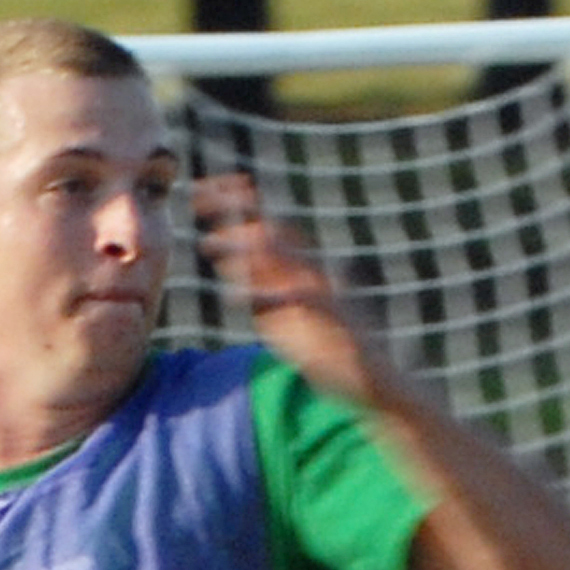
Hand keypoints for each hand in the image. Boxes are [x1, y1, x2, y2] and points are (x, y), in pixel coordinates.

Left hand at [192, 171, 396, 411]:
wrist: (373, 381)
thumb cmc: (327, 350)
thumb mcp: (282, 317)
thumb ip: (259, 289)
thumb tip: (230, 264)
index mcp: (300, 269)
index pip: (265, 224)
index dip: (236, 201)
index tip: (202, 189)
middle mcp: (310, 272)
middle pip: (269, 227)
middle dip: (233, 208)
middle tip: (196, 197)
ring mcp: (320, 291)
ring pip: (280, 255)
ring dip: (241, 245)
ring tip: (206, 243)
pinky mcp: (328, 317)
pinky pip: (293, 297)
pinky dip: (262, 294)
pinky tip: (233, 296)